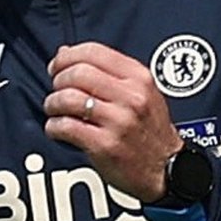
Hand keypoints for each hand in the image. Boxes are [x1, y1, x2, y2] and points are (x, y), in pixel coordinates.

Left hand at [44, 42, 182, 202]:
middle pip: (77, 73)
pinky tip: (57, 129)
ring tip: (55, 110)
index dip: (67, 57)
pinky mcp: (105, 145)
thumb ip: (107, 71)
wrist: (167, 169)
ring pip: (68, 98)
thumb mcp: (142, 92)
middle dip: (58, 80)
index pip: (94, 51)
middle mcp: (131, 97)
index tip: (57, 66)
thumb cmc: (152, 131)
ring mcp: (118, 121)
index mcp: (139, 78)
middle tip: (56, 90)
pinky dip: (53, 126)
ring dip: (52, 104)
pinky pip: (66, 127)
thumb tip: (66, 53)